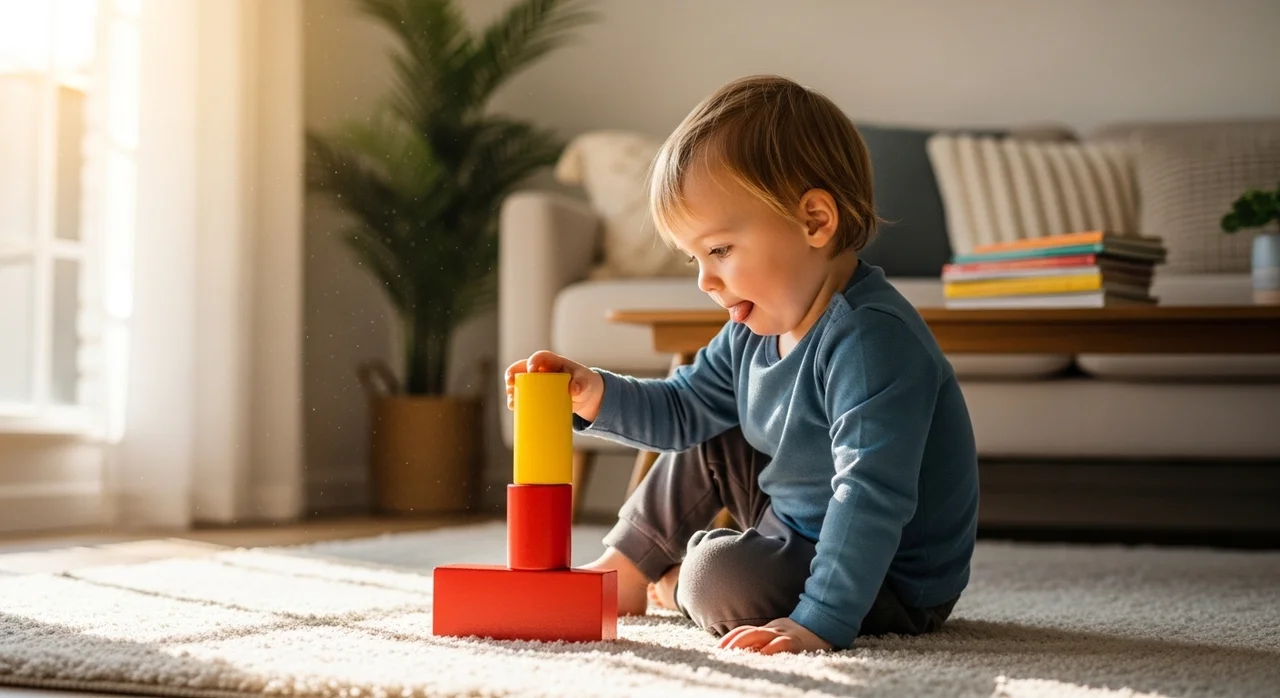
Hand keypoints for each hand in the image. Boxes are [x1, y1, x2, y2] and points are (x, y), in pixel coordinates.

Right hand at [505, 350, 605, 421]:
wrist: (586, 396)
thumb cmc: (585, 383)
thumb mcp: (585, 382)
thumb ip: (581, 384)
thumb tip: (573, 389)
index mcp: (552, 362)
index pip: (539, 357)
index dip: (532, 362)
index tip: (531, 371)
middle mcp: (540, 370)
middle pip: (522, 368)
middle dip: (512, 373)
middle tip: (510, 383)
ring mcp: (536, 383)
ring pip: (518, 383)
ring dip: (511, 390)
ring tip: (511, 400)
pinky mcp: (535, 395)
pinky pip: (522, 396)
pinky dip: (516, 401)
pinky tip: (513, 408)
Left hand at [718, 618, 832, 654]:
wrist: (826, 623)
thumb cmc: (801, 634)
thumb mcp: (779, 635)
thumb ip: (765, 640)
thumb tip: (746, 651)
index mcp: (768, 629)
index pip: (744, 630)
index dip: (730, 638)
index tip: (718, 647)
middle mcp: (773, 630)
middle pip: (748, 632)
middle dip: (732, 642)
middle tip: (720, 652)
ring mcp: (784, 634)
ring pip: (760, 635)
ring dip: (744, 644)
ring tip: (732, 653)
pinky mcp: (796, 641)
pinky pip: (781, 643)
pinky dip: (770, 648)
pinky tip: (762, 655)